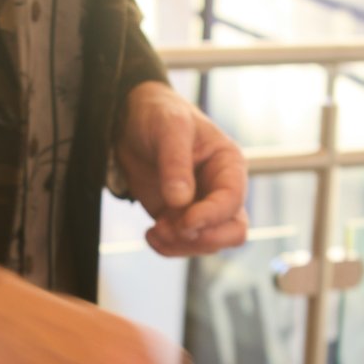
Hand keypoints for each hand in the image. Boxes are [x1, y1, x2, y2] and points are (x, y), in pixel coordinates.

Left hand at [115, 82, 248, 256]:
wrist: (130, 122)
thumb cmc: (159, 115)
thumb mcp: (169, 128)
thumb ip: (175, 163)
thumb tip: (180, 201)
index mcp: (228, 164)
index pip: (233, 201)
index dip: (212, 216)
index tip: (185, 221)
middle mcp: (220, 190)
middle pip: (232, 232)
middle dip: (203, 238)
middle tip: (173, 229)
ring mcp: (200, 207)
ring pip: (207, 244)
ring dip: (180, 244)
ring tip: (155, 229)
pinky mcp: (179, 219)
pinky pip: (183, 246)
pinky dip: (167, 248)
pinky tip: (150, 234)